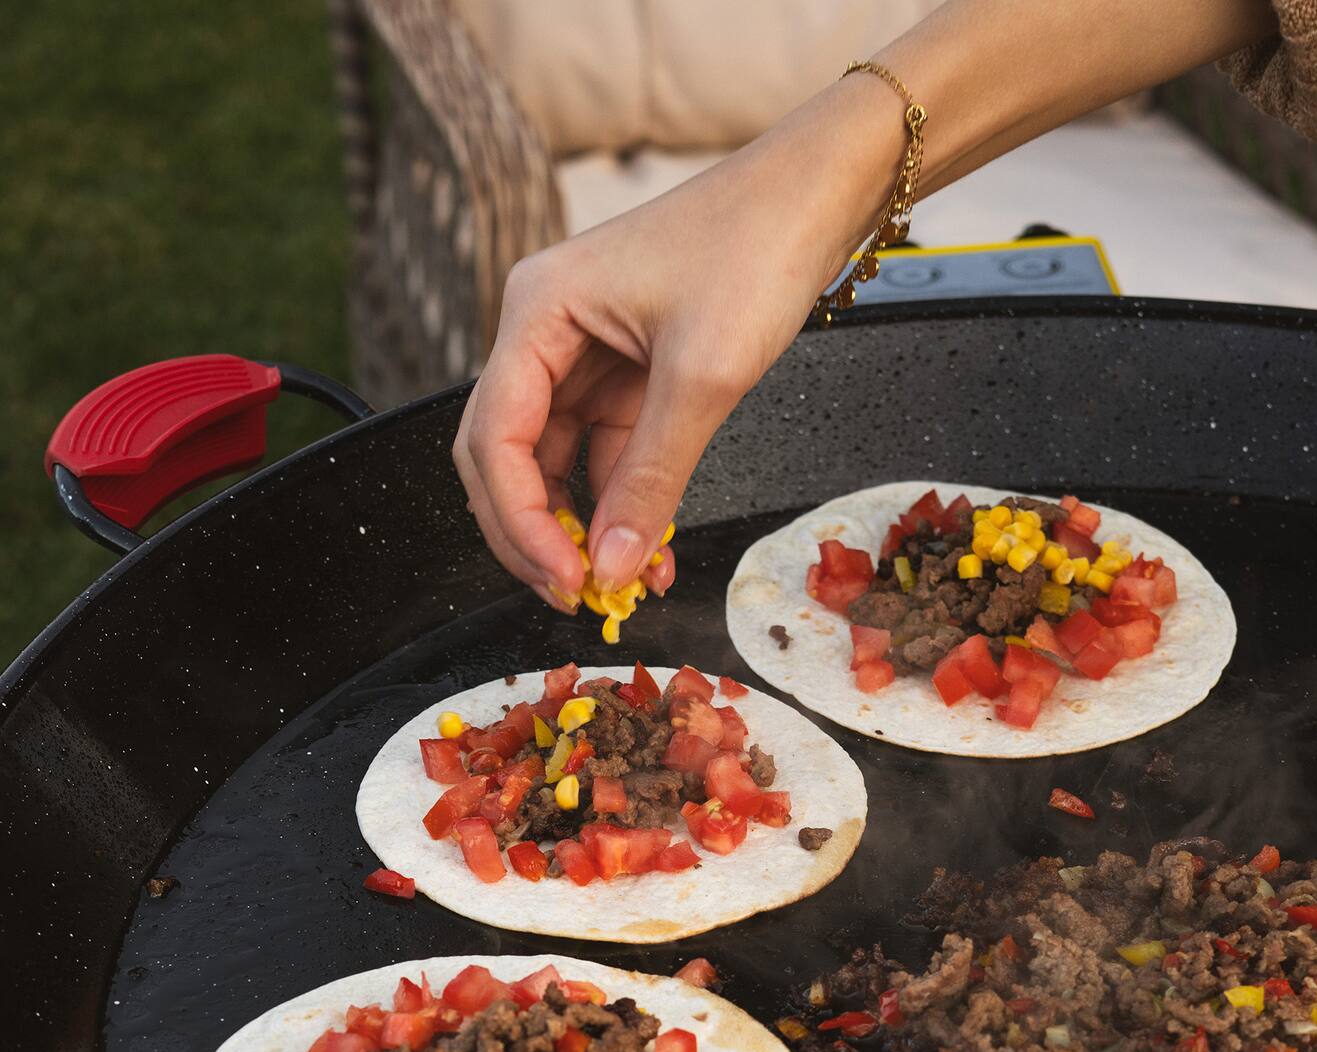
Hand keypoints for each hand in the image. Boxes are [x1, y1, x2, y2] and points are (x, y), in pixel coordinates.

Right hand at [452, 84, 898, 608]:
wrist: (821, 192)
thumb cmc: (758, 245)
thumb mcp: (702, 377)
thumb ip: (650, 480)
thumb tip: (613, 567)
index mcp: (537, 311)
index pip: (494, 439)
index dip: (521, 522)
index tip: (565, 578)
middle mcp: (545, 332)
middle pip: (507, 458)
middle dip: (535, 534)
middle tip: (576, 594)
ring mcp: (581, 354)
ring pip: (553, 465)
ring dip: (581, 529)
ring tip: (618, 583)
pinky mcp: (623, 373)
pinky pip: (603, 455)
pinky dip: (621, 505)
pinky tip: (647, 550)